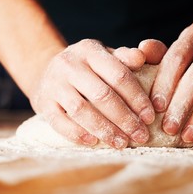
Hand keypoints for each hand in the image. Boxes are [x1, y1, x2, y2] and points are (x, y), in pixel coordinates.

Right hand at [30, 39, 159, 148]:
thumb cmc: (87, 67)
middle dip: (124, 118)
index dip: (137, 98)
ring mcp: (53, 83)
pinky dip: (77, 134)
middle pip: (101, 94)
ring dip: (104, 129)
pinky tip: (94, 142)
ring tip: (121, 143)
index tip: (150, 117)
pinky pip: (59, 122)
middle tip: (141, 135)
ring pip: (81, 110)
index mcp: (89, 50)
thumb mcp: (105, 56)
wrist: (47, 70)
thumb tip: (142, 57)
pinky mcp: (42, 102)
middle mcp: (69, 64)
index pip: (118, 75)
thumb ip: (126, 57)